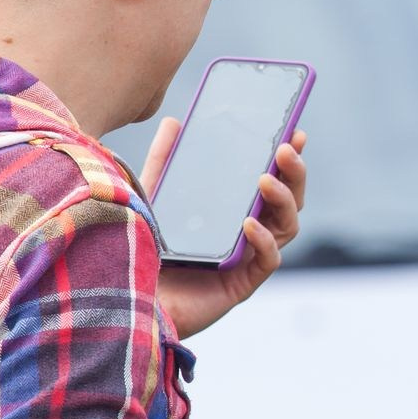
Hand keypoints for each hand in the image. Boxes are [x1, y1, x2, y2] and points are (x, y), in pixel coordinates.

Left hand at [142, 120, 307, 339]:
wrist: (123, 297)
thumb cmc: (141, 247)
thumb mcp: (153, 195)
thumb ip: (164, 160)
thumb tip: (175, 121)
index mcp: (235, 210)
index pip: (273, 180)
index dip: (288, 158)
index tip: (295, 132)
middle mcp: (248, 233)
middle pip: (290, 201)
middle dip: (294, 173)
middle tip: (286, 150)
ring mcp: (247, 258)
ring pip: (287, 226)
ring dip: (283, 200)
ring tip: (266, 180)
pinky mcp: (241, 284)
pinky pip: (267, 260)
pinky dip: (263, 240)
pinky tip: (250, 223)